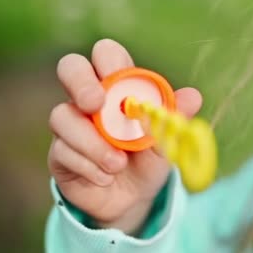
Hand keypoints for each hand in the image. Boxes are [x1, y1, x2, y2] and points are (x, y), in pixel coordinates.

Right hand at [48, 39, 201, 233]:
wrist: (134, 199)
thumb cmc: (150, 158)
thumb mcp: (167, 140)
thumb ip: (176, 118)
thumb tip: (193, 96)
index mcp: (119, 86)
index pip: (106, 53)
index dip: (109, 59)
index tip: (119, 78)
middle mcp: (90, 99)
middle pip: (70, 67)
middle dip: (81, 82)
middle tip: (96, 103)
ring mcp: (71, 124)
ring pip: (62, 116)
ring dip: (92, 143)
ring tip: (118, 164)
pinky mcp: (58, 153)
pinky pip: (62, 152)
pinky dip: (89, 166)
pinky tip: (106, 178)